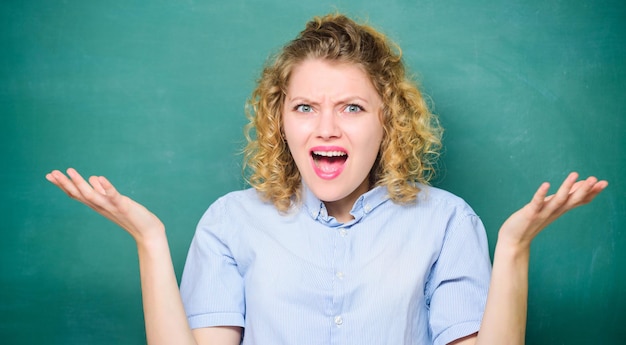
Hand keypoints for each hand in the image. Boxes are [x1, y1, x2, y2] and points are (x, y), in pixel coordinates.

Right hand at [46, 168, 164, 242]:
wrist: (147, 231)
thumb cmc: (131, 215)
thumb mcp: (114, 201)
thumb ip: (103, 190)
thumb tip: (93, 178)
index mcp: (98, 204)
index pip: (77, 194)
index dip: (63, 185)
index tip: (50, 176)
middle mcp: (101, 207)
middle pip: (80, 194)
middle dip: (65, 184)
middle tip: (51, 173)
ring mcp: (111, 207)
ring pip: (92, 195)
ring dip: (80, 183)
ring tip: (70, 171)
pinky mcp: (124, 206)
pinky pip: (114, 196)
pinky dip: (107, 187)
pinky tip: (100, 178)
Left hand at [498, 172, 607, 249]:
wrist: (514, 240)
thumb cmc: (532, 221)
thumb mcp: (550, 208)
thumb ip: (564, 199)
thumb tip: (579, 185)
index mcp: (559, 210)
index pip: (579, 201)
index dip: (591, 193)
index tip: (604, 183)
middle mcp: (554, 212)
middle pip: (573, 200)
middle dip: (585, 190)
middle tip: (597, 180)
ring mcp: (542, 213)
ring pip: (558, 200)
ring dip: (567, 188)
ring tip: (575, 174)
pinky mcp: (529, 214)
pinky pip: (536, 202)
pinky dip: (541, 194)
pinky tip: (546, 184)